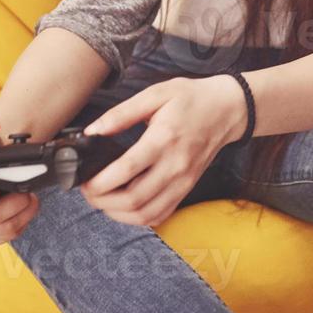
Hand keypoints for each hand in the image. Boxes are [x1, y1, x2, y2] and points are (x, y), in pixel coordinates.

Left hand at [79, 76, 246, 226]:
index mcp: (164, 139)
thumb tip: (93, 131)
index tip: (84, 181)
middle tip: (88, 192)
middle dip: (103, 202)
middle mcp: (175, 166)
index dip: (100, 182)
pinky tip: (125, 206)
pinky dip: (139, 218)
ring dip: (118, 214)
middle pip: (133, 200)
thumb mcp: (155, 94)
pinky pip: (160, 214)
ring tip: (102, 201)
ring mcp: (183, 181)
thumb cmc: (191, 98)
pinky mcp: (187, 189)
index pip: (127, 170)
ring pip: (146, 214)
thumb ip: (121, 113)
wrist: (227, 109)